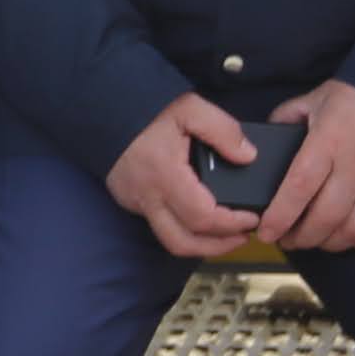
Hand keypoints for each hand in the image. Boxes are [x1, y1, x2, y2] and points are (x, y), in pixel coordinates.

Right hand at [103, 92, 256, 260]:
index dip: (232, 224)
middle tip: (243, 236)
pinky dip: (184, 229)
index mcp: (165, 175)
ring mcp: (136, 202)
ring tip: (225, 234)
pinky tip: (199, 215)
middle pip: (184, 243)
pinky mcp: (130, 201)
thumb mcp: (191, 108)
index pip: (202, 218)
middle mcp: (148, 197)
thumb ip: (223, 130)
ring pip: (170, 241)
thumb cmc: (147, 109)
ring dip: (201, 244)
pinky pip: (159, 226)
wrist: (103, 108)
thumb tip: (248, 156)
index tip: (251, 218)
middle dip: (219, 247)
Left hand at [259, 79, 354, 253]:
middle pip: (325, 218)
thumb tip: (267, 137)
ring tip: (314, 241)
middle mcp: (354, 168)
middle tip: (287, 240)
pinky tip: (346, 237)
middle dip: (301, 238)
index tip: (266, 232)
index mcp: (327, 143)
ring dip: (329, 243)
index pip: (299, 189)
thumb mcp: (316, 98)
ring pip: (353, 230)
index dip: (280, 217)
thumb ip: (287, 117)